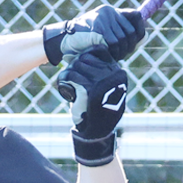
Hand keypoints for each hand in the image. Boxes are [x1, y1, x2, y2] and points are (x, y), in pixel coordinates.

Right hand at [43, 5, 146, 64]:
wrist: (61, 41)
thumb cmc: (83, 41)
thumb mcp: (103, 33)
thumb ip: (120, 33)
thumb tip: (143, 37)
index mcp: (110, 11)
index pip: (136, 16)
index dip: (140, 30)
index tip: (137, 40)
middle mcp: (108, 12)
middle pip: (130, 32)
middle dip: (128, 47)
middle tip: (119, 54)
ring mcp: (102, 20)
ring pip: (123, 40)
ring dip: (119, 52)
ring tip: (110, 56)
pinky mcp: (98, 29)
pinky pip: (113, 45)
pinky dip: (111, 54)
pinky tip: (103, 55)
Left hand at [54, 49, 129, 165]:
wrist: (97, 131)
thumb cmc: (97, 108)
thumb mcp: (103, 88)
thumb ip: (100, 71)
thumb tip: (87, 51)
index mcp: (118, 72)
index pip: (98, 51)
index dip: (85, 57)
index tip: (79, 67)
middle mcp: (113, 74)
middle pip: (85, 57)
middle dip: (75, 66)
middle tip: (71, 78)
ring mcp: (103, 81)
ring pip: (77, 65)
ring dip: (69, 73)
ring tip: (69, 85)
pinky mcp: (91, 89)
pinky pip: (71, 76)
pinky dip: (64, 81)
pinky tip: (65, 90)